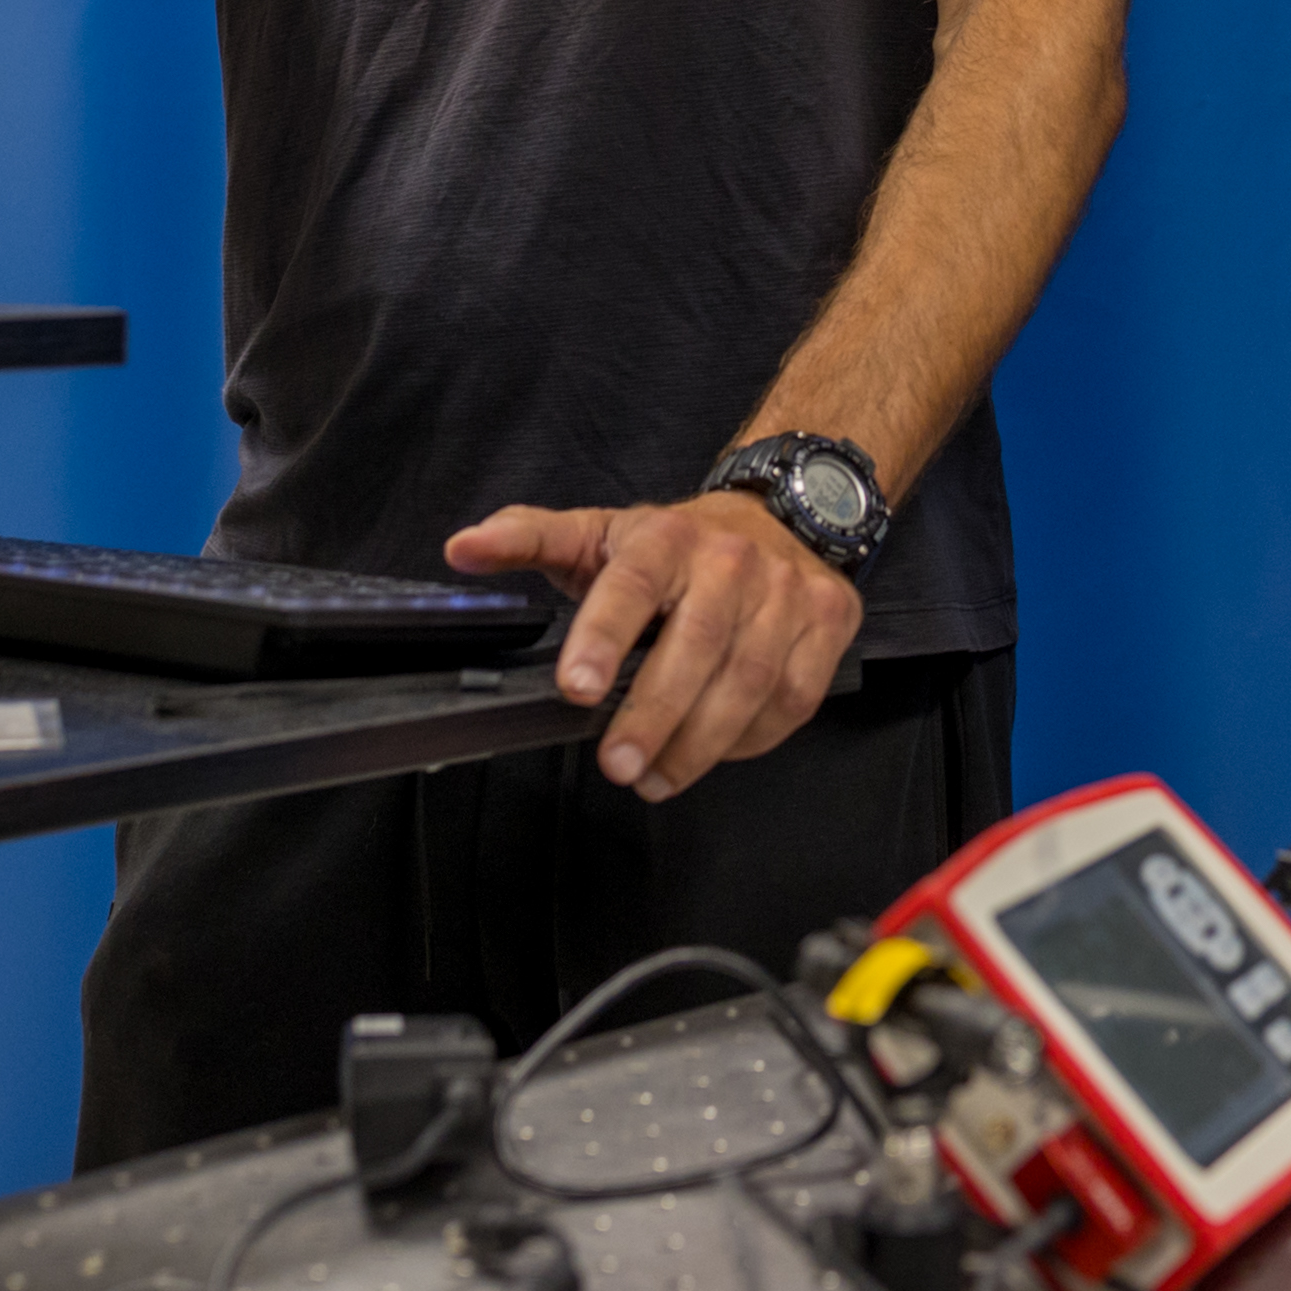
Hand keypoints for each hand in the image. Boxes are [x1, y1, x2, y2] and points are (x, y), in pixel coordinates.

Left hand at [447, 492, 862, 803]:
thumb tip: (461, 549)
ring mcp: (788, 592)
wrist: (781, 514)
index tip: (578, 690)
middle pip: (696, 647)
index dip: (603, 637)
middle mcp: (732, 560)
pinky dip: (753, 737)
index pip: (630, 586)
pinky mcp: (828, 622)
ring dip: (700, 743)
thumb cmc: (677, 544)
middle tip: (616, 764)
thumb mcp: (598, 533)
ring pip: (749, 681)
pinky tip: (714, 752)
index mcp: (666, 538)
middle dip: (653, 714)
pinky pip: (794, 697)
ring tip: (654, 777)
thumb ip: (527, 540)